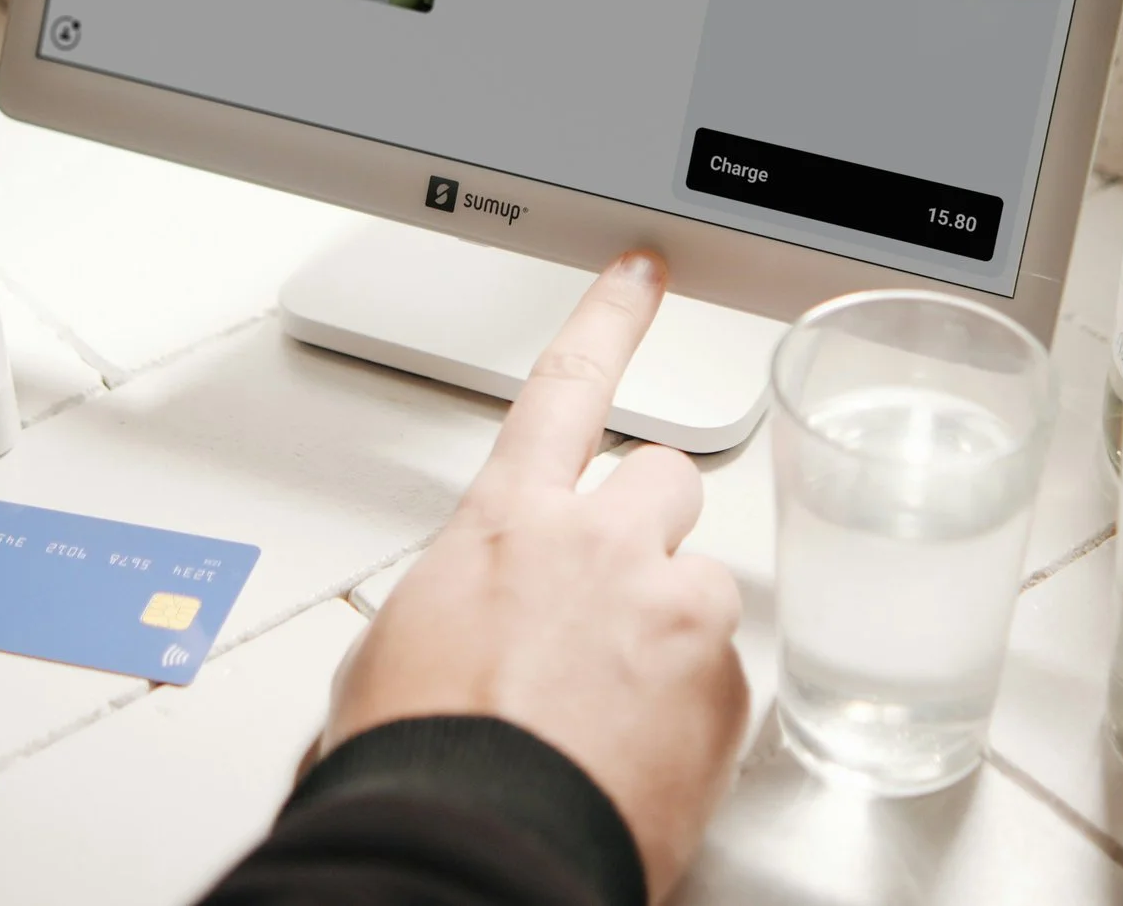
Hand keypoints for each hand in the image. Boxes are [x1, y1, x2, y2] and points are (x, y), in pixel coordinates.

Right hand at [322, 250, 747, 901]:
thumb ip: (454, 605)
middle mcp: (600, 548)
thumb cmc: (419, 763)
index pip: (565, 388)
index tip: (643, 275)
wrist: (477, 847)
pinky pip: (726, 680)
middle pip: (665, 478)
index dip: (608, 320)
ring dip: (673, 629)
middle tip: (618, 590)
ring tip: (618, 705)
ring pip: (705, 585)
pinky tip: (641, 759)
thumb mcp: (396, 657)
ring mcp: (671, 612)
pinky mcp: (724, 688)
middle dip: (650, 520)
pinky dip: (692, 714)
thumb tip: (452, 634)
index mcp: (506, 527)